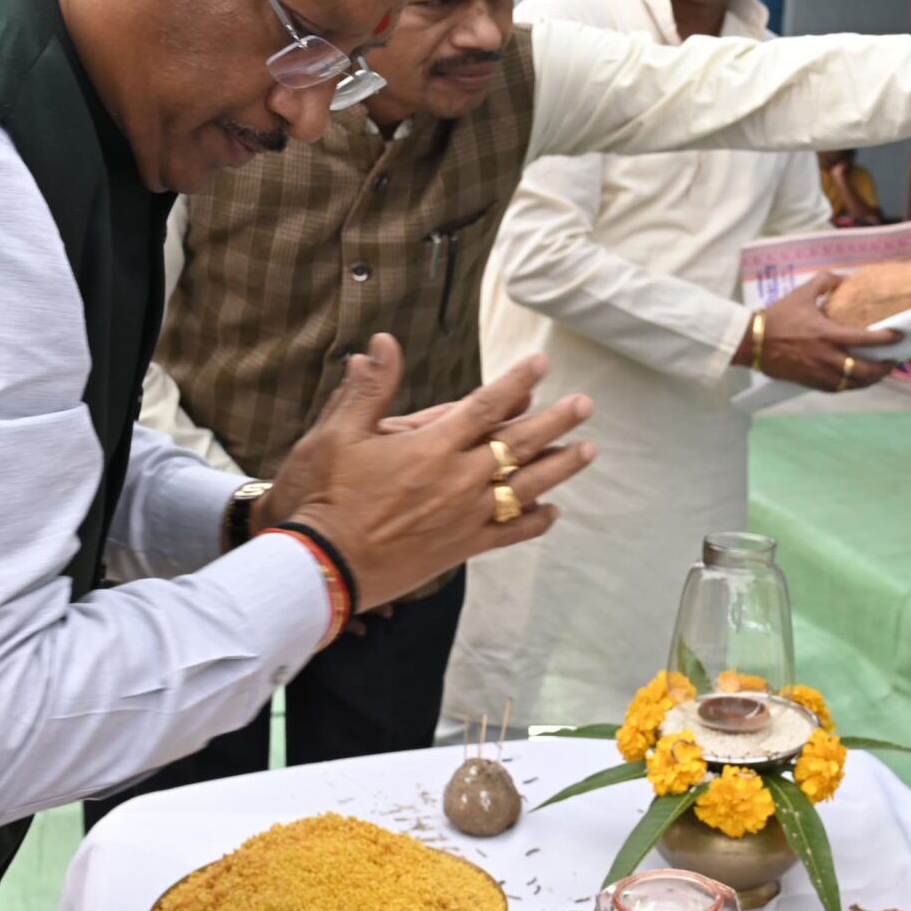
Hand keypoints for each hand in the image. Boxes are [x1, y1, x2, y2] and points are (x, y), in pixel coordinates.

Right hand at [264, 333, 596, 606]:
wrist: (323, 567)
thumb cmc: (325, 496)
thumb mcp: (337, 433)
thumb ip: (368, 388)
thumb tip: (384, 344)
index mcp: (431, 447)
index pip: (485, 405)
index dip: (516, 382)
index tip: (541, 363)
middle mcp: (457, 480)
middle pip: (518, 444)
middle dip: (556, 421)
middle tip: (585, 405)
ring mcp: (464, 517)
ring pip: (525, 488)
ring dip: (559, 467)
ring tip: (587, 450)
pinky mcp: (460, 548)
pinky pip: (509, 533)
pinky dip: (534, 522)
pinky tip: (551, 511)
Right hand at [742, 270, 897, 392]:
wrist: (753, 342)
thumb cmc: (779, 316)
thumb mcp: (802, 293)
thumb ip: (825, 281)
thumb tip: (843, 278)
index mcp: (828, 334)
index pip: (865, 339)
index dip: (886, 339)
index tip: (899, 336)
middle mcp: (827, 357)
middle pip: (865, 370)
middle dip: (884, 367)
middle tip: (893, 361)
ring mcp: (819, 373)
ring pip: (854, 384)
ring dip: (871, 380)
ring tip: (880, 372)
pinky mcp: (811, 382)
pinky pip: (839, 389)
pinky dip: (852, 386)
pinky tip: (857, 380)